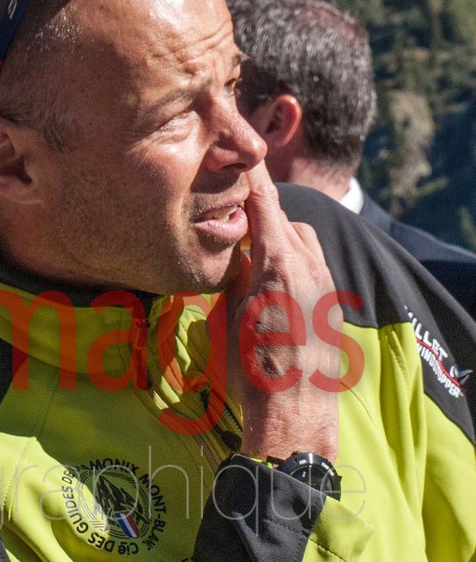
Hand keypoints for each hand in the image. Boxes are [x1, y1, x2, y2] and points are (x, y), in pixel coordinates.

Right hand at [226, 165, 339, 462]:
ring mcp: (324, 283)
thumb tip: (234, 255)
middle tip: (232, 224)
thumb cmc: (252, 369)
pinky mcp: (331, 303)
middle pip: (285, 220)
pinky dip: (291, 264)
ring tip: (252, 261)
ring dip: (279, 242)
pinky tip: (271, 288)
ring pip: (302, 242)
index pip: (264, 202)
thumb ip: (236, 276)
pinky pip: (310, 267)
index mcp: (278, 263)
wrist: (294, 411)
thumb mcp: (230, 316)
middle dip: (261, 217)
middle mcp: (308, 265)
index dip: (252, 175)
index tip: (241, 150)